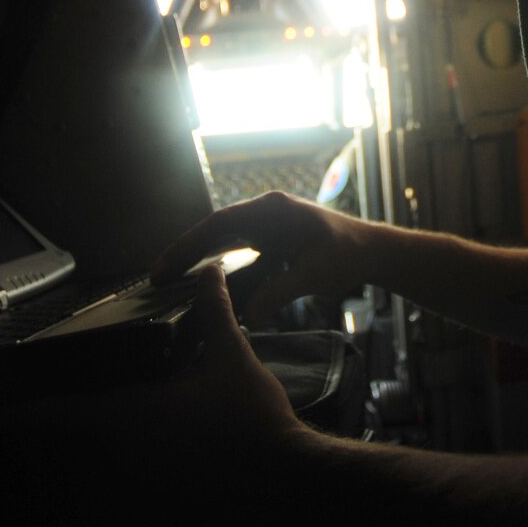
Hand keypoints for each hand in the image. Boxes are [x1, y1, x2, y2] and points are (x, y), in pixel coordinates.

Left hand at [0, 265, 312, 502]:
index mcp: (133, 416)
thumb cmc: (253, 420)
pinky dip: (123, 464)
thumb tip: (209, 270)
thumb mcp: (232, 358)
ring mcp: (147, 480)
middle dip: (55, 432)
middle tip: (35, 420)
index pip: (61, 417)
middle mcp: (129, 453)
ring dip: (87, 451)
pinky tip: (146, 449)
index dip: (21, 419)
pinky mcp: (168, 496)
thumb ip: (214, 314)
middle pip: (75, 445)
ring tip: (88, 429)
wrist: (287, 482)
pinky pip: (131, 478)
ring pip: (101, 464)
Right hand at [152, 191, 375, 326]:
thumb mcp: (315, 274)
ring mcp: (266, 225)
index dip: (190, 243)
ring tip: (168, 281)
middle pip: (215, 231)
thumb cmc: (349, 255)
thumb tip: (246, 317)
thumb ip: (280, 294)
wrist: (372, 251)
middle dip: (185, 252)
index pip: (221, 223)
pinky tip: (203, 286)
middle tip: (155, 277)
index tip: (167, 264)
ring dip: (198, 259)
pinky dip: (218, 266)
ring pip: (222, 241)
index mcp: (273, 209)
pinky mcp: (270, 241)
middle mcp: (265, 212)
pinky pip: (236, 251)